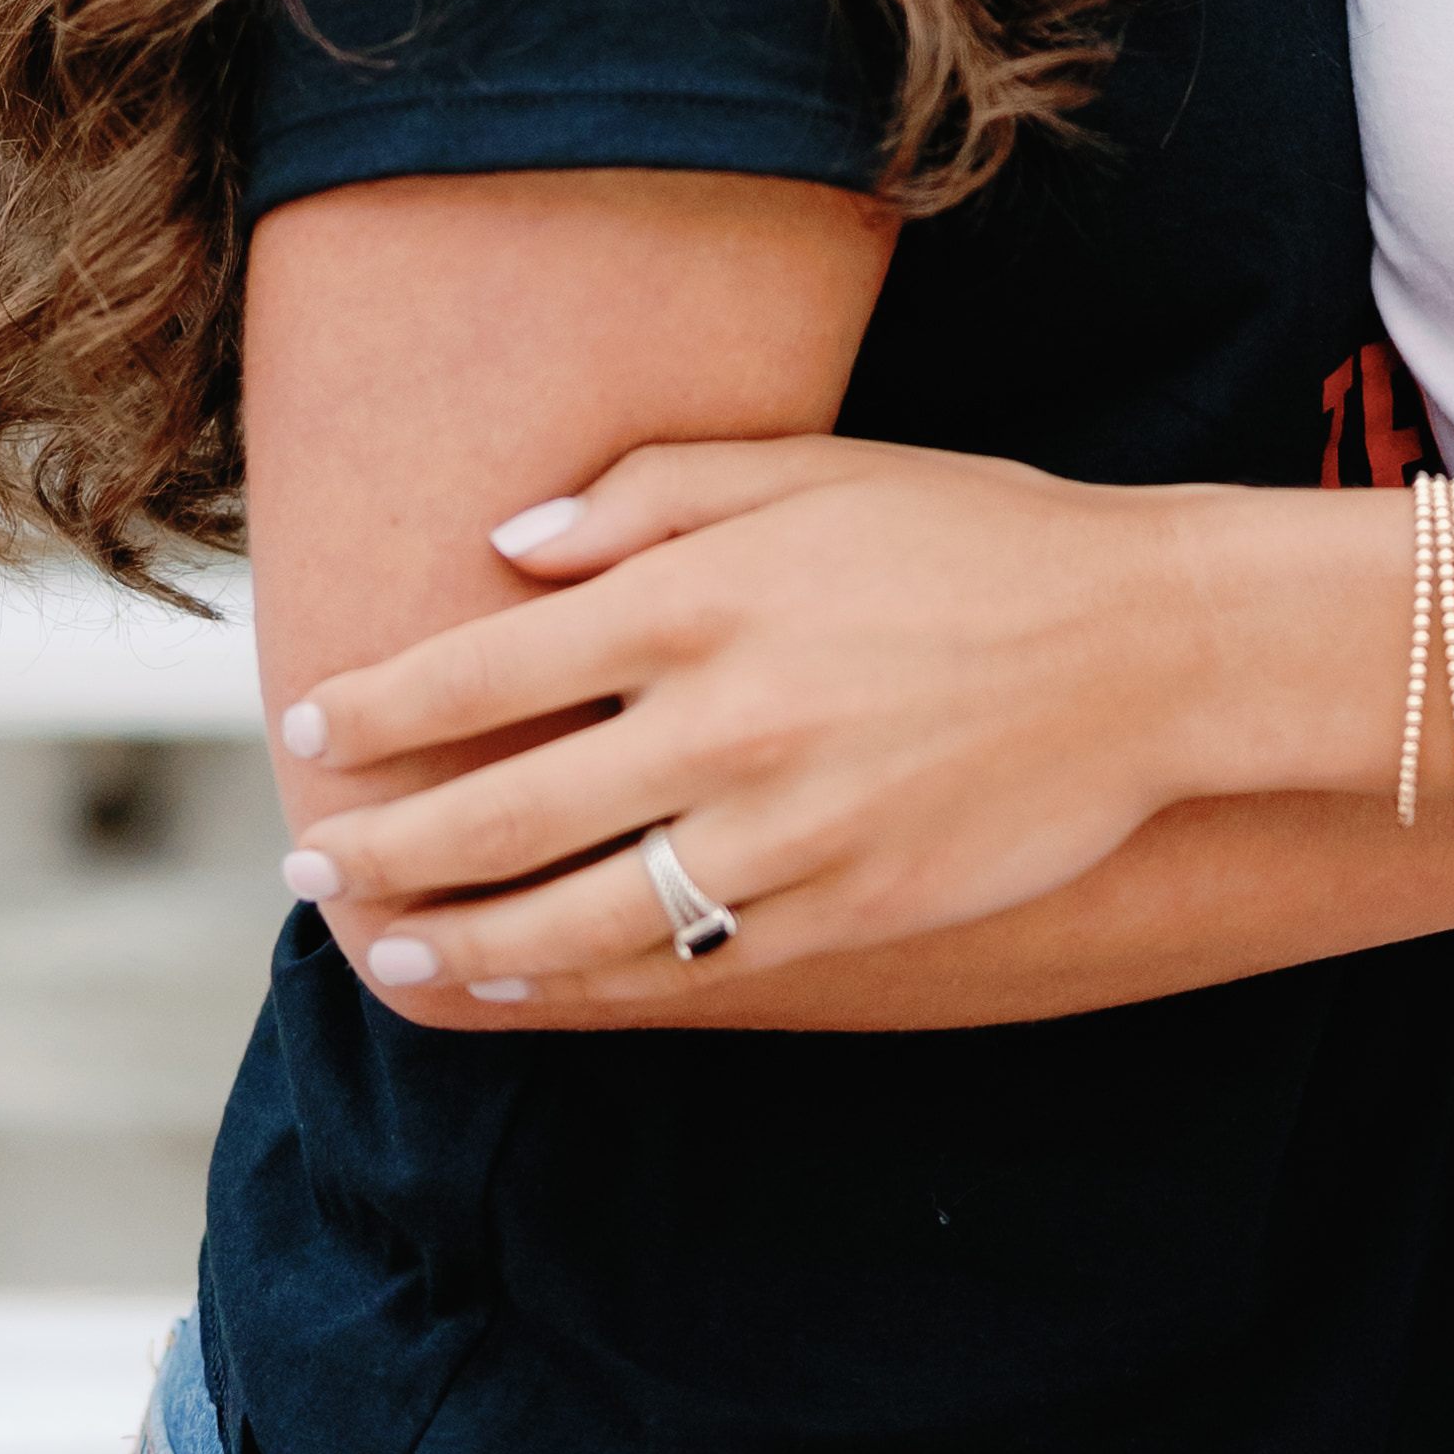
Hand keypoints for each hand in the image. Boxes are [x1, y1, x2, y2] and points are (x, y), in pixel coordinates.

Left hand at [280, 435, 1246, 994]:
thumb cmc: (981, 533)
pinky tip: (534, 982)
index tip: (305, 729)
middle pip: (498, 810)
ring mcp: (781, 831)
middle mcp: (720, 721)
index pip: (480, 669)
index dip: (374, 709)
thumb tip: (508, 544)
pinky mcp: (841, 910)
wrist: (1148, 646)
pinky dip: (589, 984)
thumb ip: (653, 494)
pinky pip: (683, 968)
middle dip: (382, 847)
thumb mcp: (816, 469)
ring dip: (462, 941)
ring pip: (574, 916)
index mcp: (698, 597)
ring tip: (392, 952)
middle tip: (308, 865)